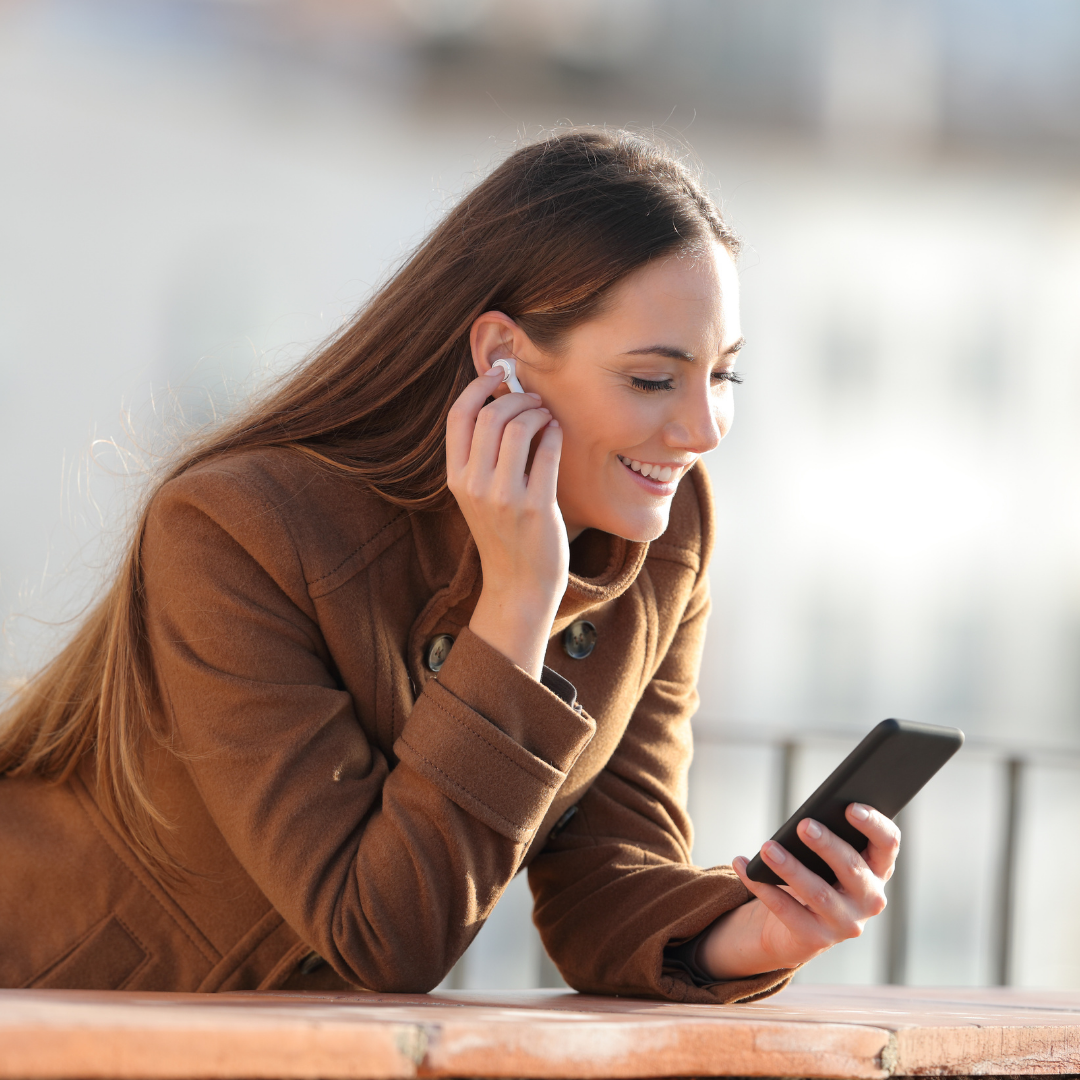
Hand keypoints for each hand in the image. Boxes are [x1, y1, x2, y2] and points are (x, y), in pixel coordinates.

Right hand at [445, 368, 567, 678]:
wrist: (518, 586)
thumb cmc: (504, 535)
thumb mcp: (478, 495)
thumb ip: (482, 455)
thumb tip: (500, 399)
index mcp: (456, 478)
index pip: (458, 417)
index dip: (478, 386)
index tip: (498, 373)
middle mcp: (475, 485)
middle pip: (490, 415)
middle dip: (516, 397)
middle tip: (533, 399)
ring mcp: (504, 497)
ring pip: (518, 428)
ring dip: (537, 412)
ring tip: (546, 416)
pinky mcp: (536, 506)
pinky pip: (546, 451)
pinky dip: (553, 434)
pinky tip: (556, 434)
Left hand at [698, 803, 899, 979]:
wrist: (799, 927)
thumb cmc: (816, 874)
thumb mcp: (826, 856)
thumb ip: (826, 837)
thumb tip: (805, 820)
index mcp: (878, 869)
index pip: (887, 844)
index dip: (873, 825)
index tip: (850, 806)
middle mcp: (870, 899)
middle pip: (852, 868)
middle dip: (827, 845)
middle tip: (803, 825)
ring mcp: (846, 923)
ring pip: (818, 893)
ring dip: (790, 868)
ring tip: (767, 848)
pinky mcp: (816, 939)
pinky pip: (787, 911)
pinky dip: (761, 887)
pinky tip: (743, 866)